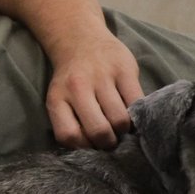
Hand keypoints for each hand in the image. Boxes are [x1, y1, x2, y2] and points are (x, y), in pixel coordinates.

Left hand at [44, 33, 143, 149]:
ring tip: (122, 126)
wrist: (81, 40)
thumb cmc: (72, 80)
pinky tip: (132, 112)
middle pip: (99, 131)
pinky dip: (137, 113)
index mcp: (57, 99)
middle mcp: (77, 87)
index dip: (84, 147)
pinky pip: (137, 101)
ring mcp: (101, 76)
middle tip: (112, 140)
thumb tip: (93, 153)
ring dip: (125, 130)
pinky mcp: (124, 68)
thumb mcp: (60, 99)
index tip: (92, 145)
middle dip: (109, 143)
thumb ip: (69, 122)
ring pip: (120, 119)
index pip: (69, 136)